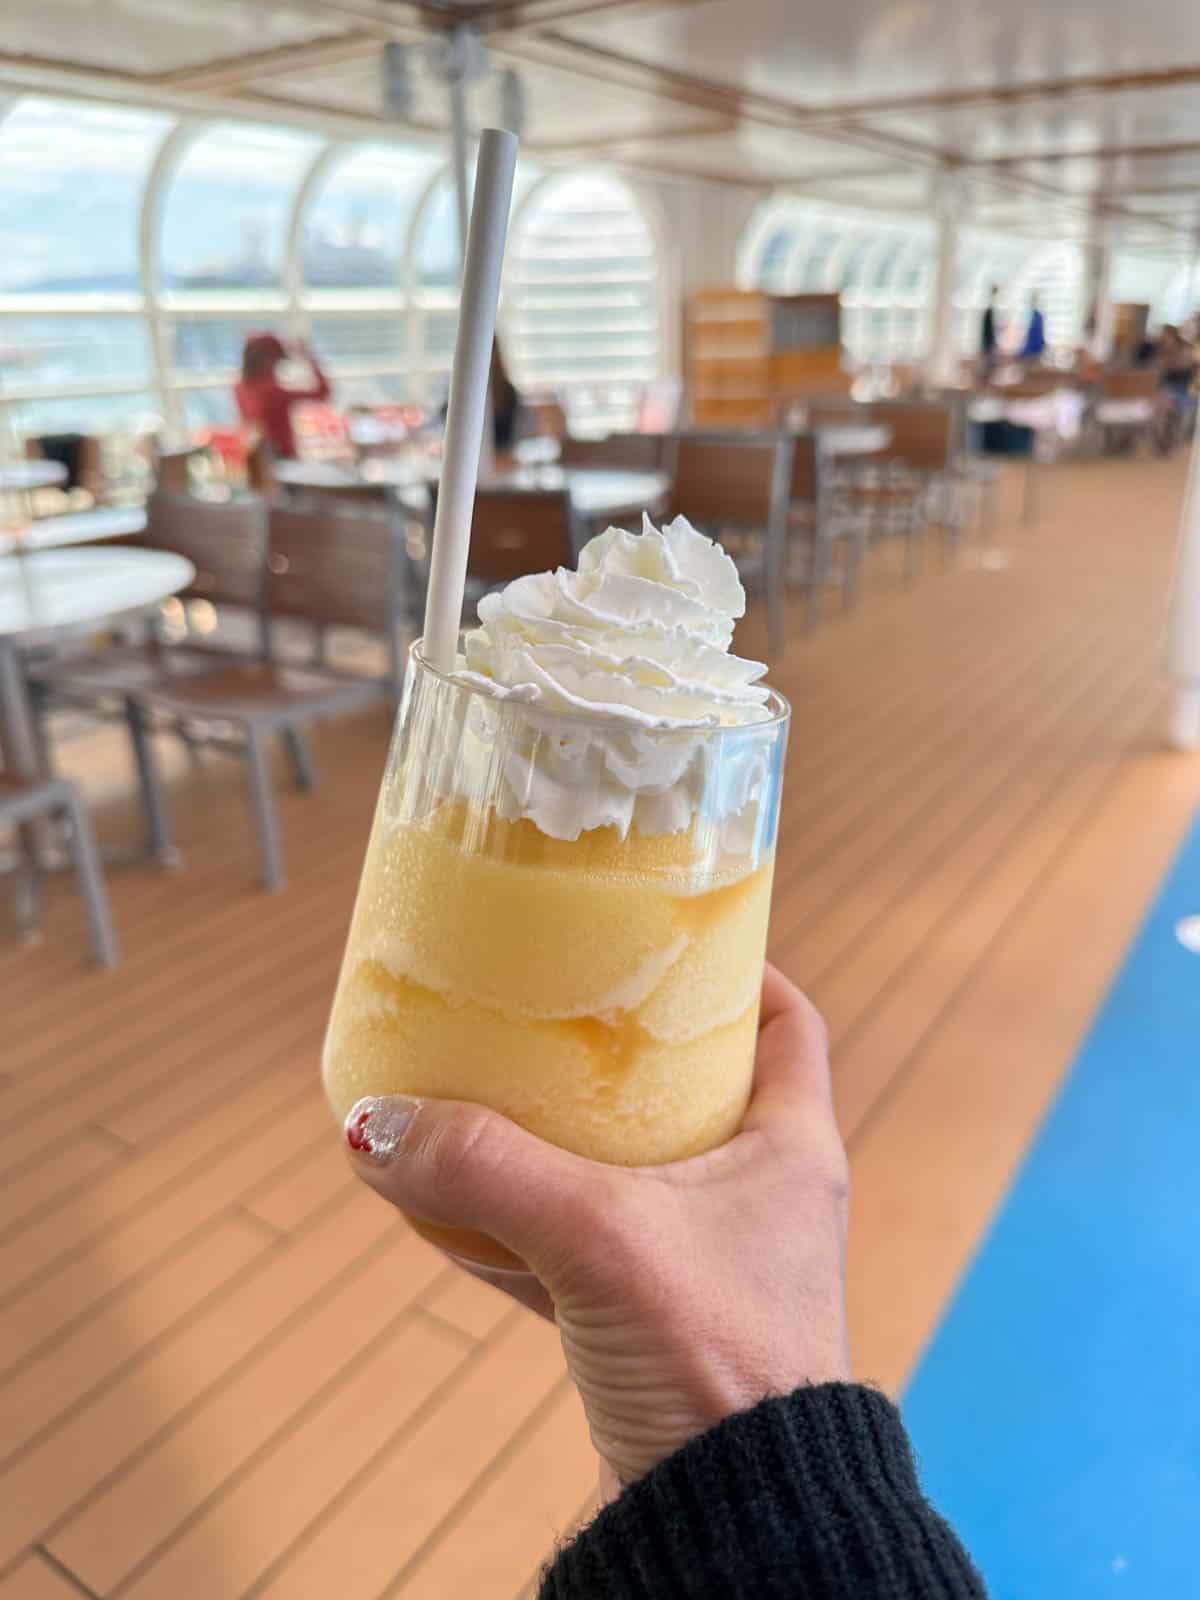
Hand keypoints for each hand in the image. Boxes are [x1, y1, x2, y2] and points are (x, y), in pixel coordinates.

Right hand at [344, 964, 850, 1485]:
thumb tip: (377, 1123)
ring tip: (491, 1093)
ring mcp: (705, 1265)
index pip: (788, 1024)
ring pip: (630, 1172)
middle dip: (625, 1051)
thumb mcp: (601, 1239)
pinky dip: (525, 1229)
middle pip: (697, 1088)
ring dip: (563, 1140)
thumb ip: (489, 1172)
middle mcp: (757, 1198)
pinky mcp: (653, 1325)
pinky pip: (581, 1251)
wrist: (735, 1524)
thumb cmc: (717, 1363)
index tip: (673, 937)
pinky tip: (456, 1214)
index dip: (740, 970)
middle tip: (554, 1009)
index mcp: (788, 1150)